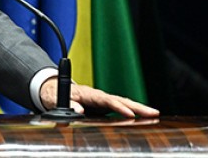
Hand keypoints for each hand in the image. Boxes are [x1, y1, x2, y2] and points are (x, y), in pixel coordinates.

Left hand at [39, 78, 159, 117]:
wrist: (53, 90)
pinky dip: (132, 112)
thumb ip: (68, 104)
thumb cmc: (54, 95)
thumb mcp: (56, 100)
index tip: (130, 113)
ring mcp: (102, 101)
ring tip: (155, 115)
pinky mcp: (103, 106)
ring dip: (139, 109)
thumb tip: (79, 110)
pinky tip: (143, 118)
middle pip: (120, 99)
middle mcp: (98, 96)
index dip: (118, 107)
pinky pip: (120, 108)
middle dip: (137, 106)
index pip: (106, 100)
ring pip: (123, 103)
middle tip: (154, 113)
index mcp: (88, 94)